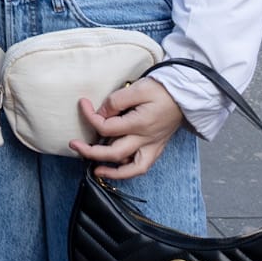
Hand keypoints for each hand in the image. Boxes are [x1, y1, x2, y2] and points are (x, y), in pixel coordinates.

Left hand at [70, 76, 186, 180]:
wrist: (187, 95)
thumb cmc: (163, 89)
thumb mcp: (138, 88)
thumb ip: (116, 101)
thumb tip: (101, 113)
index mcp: (140, 123)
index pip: (106, 127)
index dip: (89, 116)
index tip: (83, 104)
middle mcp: (146, 139)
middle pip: (113, 153)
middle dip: (90, 152)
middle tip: (74, 145)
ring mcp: (153, 146)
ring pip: (131, 168)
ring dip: (112, 172)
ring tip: (96, 171)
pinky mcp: (157, 148)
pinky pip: (142, 166)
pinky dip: (128, 171)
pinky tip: (116, 169)